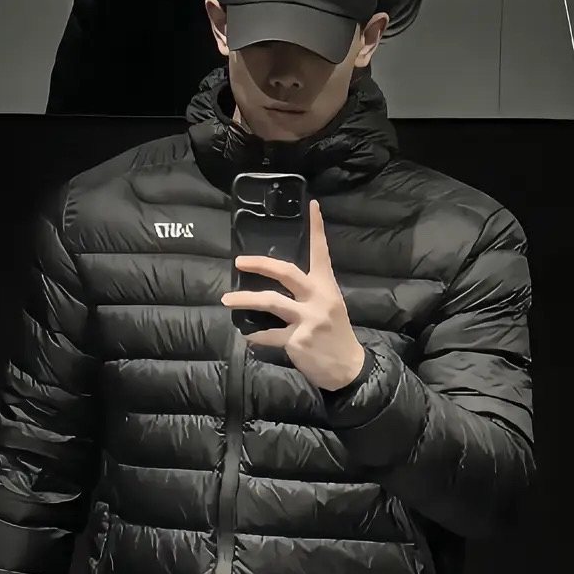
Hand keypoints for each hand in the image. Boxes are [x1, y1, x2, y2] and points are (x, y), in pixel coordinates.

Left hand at [222, 200, 365, 392]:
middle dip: (260, 264)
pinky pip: (269, 335)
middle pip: (286, 272)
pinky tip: (248, 337)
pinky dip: (256, 337)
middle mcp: (318, 299)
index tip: (312, 205)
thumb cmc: (337, 335)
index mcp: (327, 287)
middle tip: (239, 261)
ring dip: (244, 299)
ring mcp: (307, 320)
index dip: (317, 228)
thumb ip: (310, 293)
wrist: (348, 369)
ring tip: (226, 300)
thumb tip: (281, 283)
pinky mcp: (297, 341)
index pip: (321, 252)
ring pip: (270, 302)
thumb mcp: (331, 307)